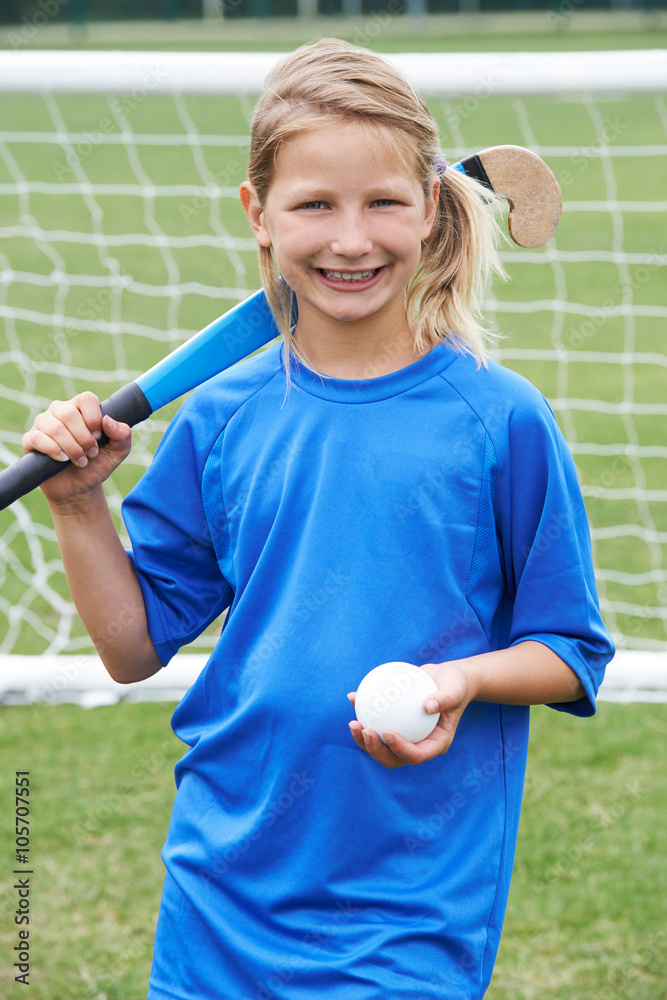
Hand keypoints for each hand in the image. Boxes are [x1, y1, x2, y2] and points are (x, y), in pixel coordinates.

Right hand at [21, 391, 131, 505]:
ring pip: (54, 427)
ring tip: (80, 460)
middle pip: (69, 412)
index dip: (94, 418)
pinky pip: (38, 438)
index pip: (86, 398)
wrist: (79, 488)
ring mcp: (43, 424)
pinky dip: (54, 450)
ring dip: (72, 447)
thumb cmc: (97, 465)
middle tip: (91, 453)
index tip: (99, 437)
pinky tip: (63, 459)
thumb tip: (108, 420)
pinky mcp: (31, 440)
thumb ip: (122, 435)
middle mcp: (60, 411)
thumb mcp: (117, 452)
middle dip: (84, 438)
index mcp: (81, 408)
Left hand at [347, 662, 473, 768]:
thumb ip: (445, 698)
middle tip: (364, 730)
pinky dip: (363, 711)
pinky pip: (375, 721)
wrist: (447, 678)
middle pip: (393, 757)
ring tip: (353, 723)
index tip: (388, 732)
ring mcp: (404, 735)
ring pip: (380, 745)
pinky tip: (352, 697)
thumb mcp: (455, 689)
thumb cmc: (455, 684)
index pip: (415, 755)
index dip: (400, 750)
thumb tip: (427, 706)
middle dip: (375, 750)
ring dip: (363, 738)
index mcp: (435, 744)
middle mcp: (417, 744)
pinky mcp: (393, 722)